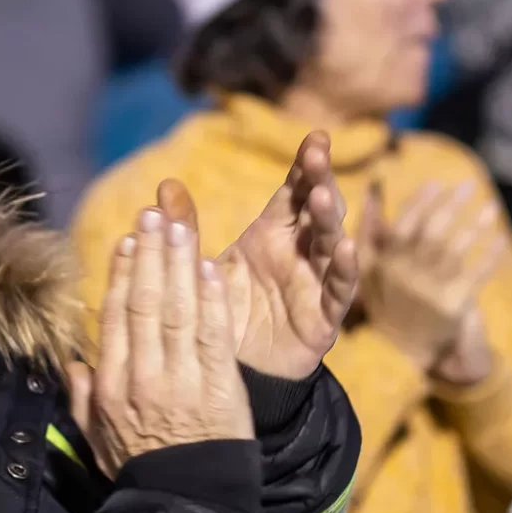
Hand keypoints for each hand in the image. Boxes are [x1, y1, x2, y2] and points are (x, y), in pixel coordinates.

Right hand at [67, 209, 252, 476]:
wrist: (187, 507)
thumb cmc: (141, 473)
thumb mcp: (97, 441)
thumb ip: (81, 400)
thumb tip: (72, 364)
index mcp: (110, 386)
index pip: (116, 318)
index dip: (123, 275)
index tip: (128, 241)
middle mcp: (142, 377)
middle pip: (145, 304)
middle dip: (150, 254)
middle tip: (153, 214)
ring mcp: (181, 382)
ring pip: (178, 311)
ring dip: (179, 264)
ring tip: (180, 225)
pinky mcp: (219, 389)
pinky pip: (214, 335)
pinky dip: (211, 299)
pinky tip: (208, 268)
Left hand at [156, 132, 358, 381]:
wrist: (226, 375)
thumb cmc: (218, 313)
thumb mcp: (199, 266)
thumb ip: (185, 228)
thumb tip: (164, 185)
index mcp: (273, 235)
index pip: (294, 191)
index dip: (306, 164)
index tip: (314, 137)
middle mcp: (300, 254)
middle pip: (318, 209)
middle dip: (320, 179)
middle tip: (317, 154)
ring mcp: (315, 284)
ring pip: (332, 244)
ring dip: (331, 218)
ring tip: (324, 194)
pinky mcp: (323, 319)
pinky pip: (339, 291)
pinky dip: (345, 269)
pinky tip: (347, 248)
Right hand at [356, 178, 505, 374]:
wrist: (412, 359)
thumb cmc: (392, 306)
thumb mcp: (372, 274)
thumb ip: (371, 235)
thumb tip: (372, 194)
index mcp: (383, 267)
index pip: (402, 227)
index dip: (420, 203)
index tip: (436, 183)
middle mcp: (404, 278)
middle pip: (431, 233)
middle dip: (450, 206)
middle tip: (467, 185)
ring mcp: (430, 292)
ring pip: (455, 251)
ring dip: (475, 226)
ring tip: (491, 207)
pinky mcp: (454, 306)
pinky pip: (476, 276)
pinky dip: (489, 256)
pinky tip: (500, 239)